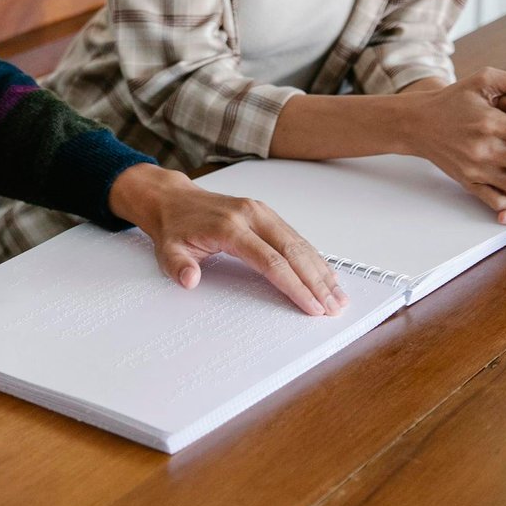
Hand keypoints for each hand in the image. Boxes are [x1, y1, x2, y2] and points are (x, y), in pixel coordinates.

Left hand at [108, 164, 347, 316]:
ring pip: (299, 243)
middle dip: (317, 282)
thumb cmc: (174, 227)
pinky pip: (294, 236)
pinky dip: (313, 257)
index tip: (310, 305)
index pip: (270, 261)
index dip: (293, 285)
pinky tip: (326, 273)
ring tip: (338, 295)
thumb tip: (189, 280)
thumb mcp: (167, 250)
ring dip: (321, 270)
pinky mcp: (265, 213)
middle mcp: (250, 215)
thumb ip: (178, 266)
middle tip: (334, 306)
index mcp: (230, 226)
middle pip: (293, 251)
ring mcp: (260, 212)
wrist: (172, 199)